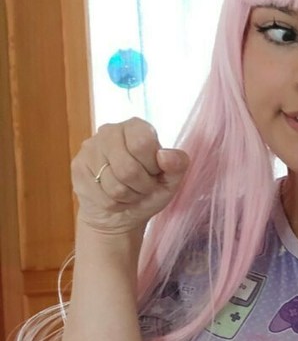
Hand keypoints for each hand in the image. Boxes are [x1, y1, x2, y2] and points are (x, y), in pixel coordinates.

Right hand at [71, 117, 189, 236]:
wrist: (120, 214)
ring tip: (128, 193)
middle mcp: (110, 131)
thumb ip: (177, 165)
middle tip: (142, 187)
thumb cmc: (148, 192)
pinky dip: (114, 204)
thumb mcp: (170, 180)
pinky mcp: (78, 167)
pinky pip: (102, 195)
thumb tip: (166, 156)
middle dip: (141, 186)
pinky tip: (112, 197)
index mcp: (136, 126)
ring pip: (114, 185)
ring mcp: (90, 148)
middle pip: (127, 168)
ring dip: (128, 197)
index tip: (154, 172)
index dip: (152, 166)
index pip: (143, 143)